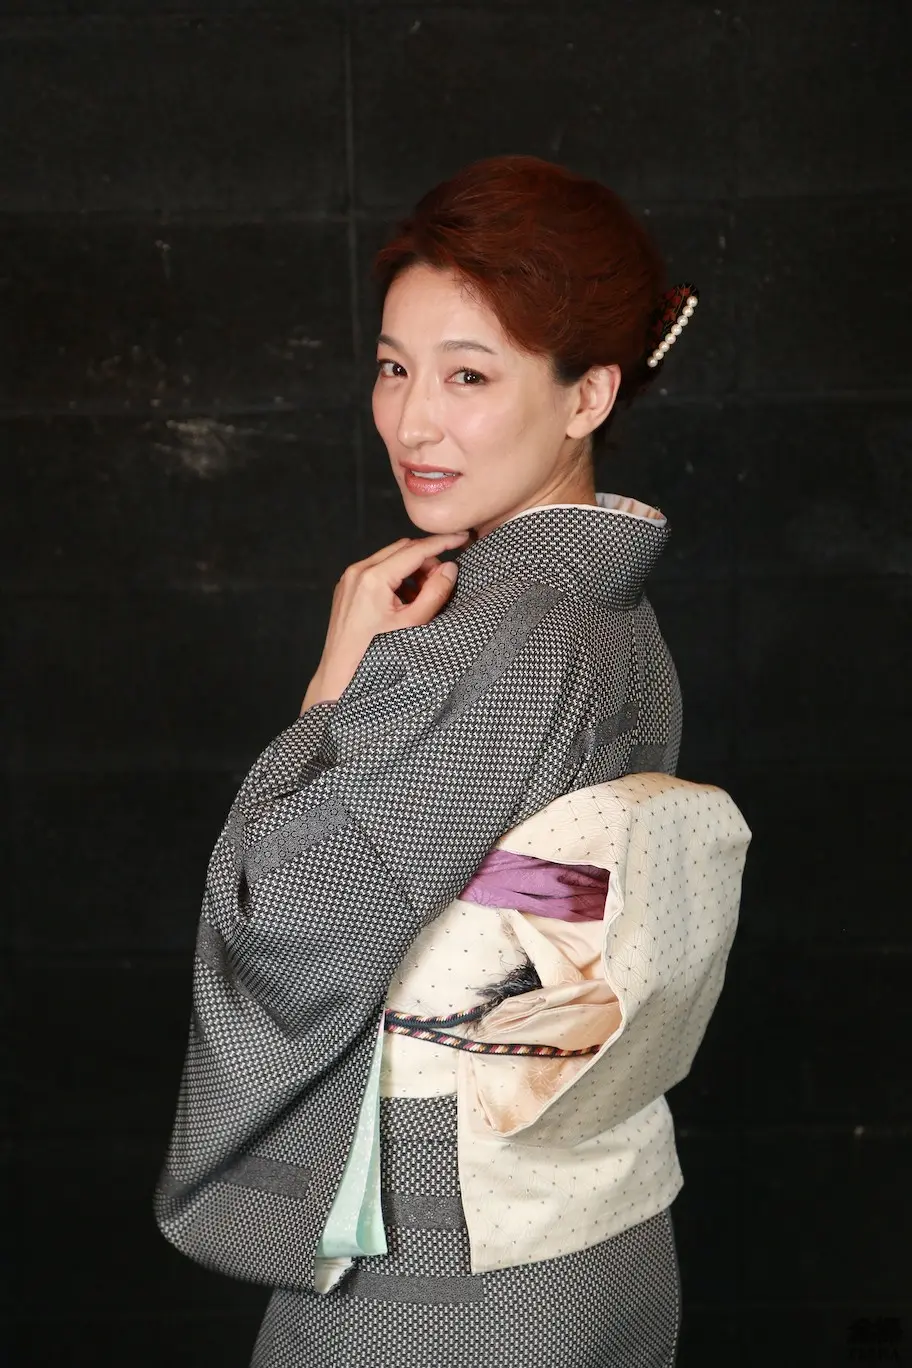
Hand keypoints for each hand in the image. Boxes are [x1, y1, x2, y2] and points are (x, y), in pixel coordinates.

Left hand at [300, 531, 469, 711]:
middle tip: (443, 579)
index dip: (442, 542)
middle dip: (426, 559)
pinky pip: (377, 571)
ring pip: (390, 559)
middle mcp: (357, 572)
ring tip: (423, 598)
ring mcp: (349, 579)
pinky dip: (396, 579)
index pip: (415, 549)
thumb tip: (449, 569)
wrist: (341, 678)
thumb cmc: (375, 656)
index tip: (461, 538)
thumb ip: (435, 592)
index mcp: (373, 578)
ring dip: (411, 570)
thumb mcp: (413, 624)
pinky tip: (405, 603)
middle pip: (402, 548)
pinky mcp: (347, 588)